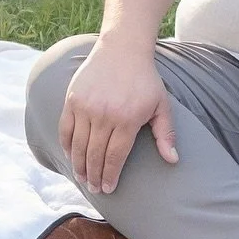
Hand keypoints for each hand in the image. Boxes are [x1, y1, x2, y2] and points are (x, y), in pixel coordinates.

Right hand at [58, 36, 177, 195]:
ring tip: (83, 178)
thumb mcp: (161, 104)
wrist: (122, 49)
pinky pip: (65, 129)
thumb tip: (173, 160)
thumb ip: (166, 134)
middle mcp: (104, 115)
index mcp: (127, 119)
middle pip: (95, 155)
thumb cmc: (145, 79)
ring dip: (79, 165)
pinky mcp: (72, 99)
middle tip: (95, 188)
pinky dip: (66, 146)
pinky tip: (71, 157)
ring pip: (78, 146)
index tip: (109, 189)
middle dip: (94, 176)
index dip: (110, 175)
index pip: (115, 157)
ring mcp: (85, 107)